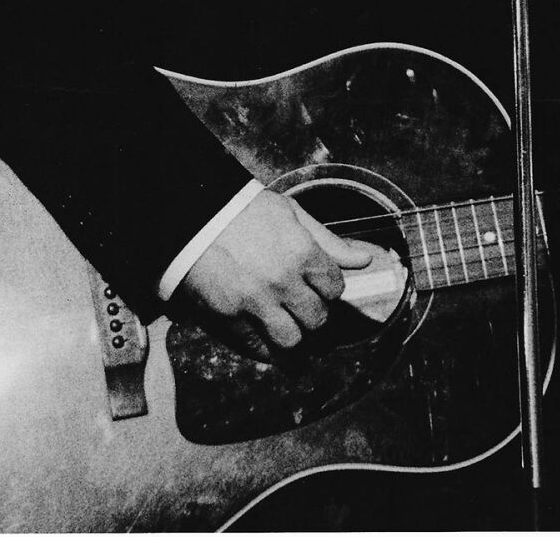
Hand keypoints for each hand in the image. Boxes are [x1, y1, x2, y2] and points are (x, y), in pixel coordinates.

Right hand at [173, 189, 375, 359]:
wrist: (193, 216)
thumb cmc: (242, 210)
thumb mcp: (291, 214)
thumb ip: (329, 241)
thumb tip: (366, 258)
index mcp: (302, 253)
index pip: (335, 289)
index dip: (329, 288)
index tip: (319, 286)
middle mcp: (283, 282)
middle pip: (317, 319)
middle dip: (314, 314)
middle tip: (304, 307)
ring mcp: (255, 304)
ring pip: (292, 341)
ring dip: (294, 336)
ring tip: (288, 326)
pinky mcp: (229, 319)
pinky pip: (258, 349)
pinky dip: (267, 348)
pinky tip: (266, 336)